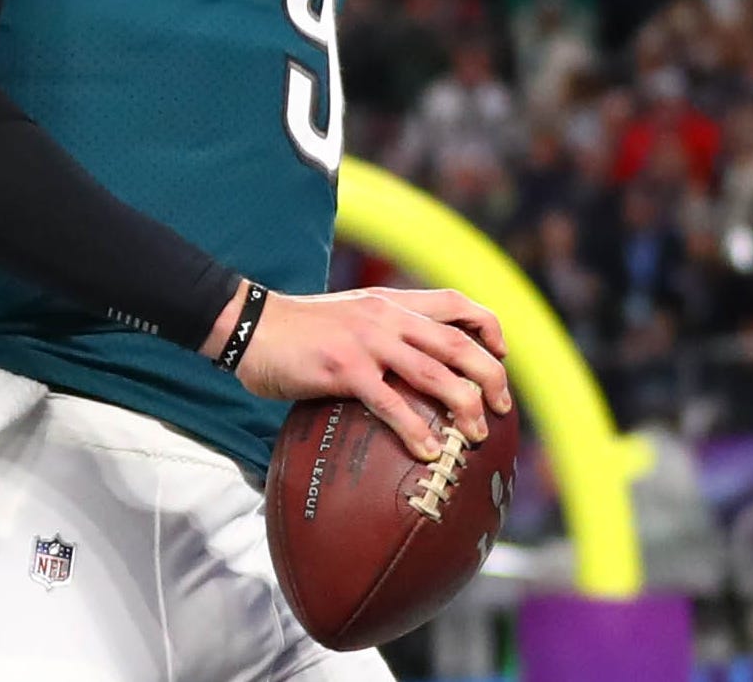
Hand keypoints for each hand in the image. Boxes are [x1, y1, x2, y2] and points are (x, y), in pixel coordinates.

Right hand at [206, 284, 509, 461]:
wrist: (250, 325)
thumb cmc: (297, 330)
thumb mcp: (348, 315)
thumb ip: (381, 330)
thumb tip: (413, 365)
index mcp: (388, 301)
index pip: (454, 302)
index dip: (487, 326)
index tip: (501, 354)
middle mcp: (385, 316)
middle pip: (459, 341)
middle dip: (491, 376)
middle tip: (502, 408)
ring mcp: (366, 341)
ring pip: (436, 372)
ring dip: (465, 406)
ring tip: (476, 435)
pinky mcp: (344, 368)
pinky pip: (391, 403)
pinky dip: (416, 430)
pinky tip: (428, 451)